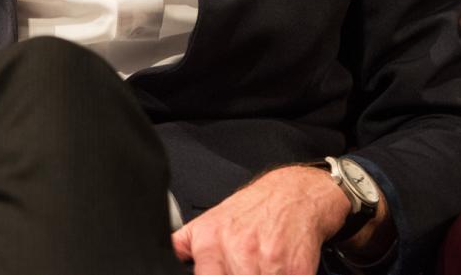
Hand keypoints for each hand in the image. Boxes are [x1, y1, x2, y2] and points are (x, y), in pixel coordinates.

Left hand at [171, 165, 348, 274]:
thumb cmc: (252, 209)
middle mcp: (238, 251)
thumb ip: (183, 245)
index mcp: (211, 242)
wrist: (293, 194)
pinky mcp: (295, 271)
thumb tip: (165, 261)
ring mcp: (268, 263)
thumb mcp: (209, 221)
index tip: (218, 272)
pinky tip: (279, 268)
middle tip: (242, 267)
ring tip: (259, 267)